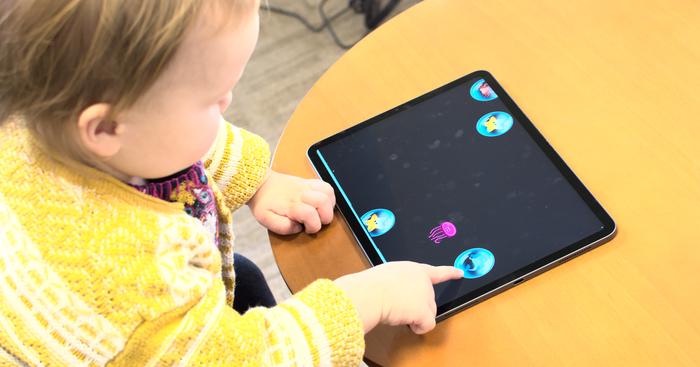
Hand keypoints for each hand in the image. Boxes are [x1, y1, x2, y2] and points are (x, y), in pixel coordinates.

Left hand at [247, 170, 335, 233]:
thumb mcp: (265, 219)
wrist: (259, 183)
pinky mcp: (308, 181)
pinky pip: (326, 185)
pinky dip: (329, 196)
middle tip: (317, 222)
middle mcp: (301, 193)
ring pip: (328, 192)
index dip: (313, 226)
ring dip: (330, 205)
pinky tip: (322, 203)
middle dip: (325, 216)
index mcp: (290, 204)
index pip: (310, 214)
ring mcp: (306, 185)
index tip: (306, 229)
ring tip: (321, 213)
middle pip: (323, 202)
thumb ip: (282, 227)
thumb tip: (298, 228)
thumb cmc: (263, 203)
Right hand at [334, 262, 463, 333]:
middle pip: (429, 299)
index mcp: (413, 269)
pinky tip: (407, 323)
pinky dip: (418, 327)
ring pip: (428, 313)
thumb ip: (398, 282)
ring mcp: (426, 295)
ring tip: (396, 311)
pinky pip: (427, 325)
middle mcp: (423, 280)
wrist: (371, 292)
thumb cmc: (371, 285)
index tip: (460, 272)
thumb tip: (396, 296)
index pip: (435, 271)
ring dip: (415, 316)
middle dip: (417, 306)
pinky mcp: (425, 311)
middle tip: (397, 305)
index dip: (449, 272)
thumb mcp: (386, 277)